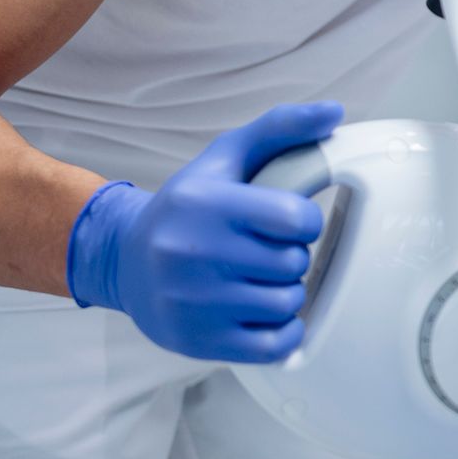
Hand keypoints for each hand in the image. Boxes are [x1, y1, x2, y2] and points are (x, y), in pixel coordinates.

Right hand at [66, 101, 342, 361]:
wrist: (123, 260)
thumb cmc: (187, 206)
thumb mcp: (227, 157)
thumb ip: (281, 129)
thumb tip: (334, 112)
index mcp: (207, 205)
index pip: (297, 220)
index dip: (304, 222)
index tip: (288, 222)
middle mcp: (195, 253)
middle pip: (294, 263)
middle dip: (291, 256)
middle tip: (267, 251)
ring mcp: (195, 302)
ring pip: (287, 303)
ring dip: (286, 292)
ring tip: (260, 279)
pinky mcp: (198, 340)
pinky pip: (274, 346)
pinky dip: (282, 333)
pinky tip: (263, 313)